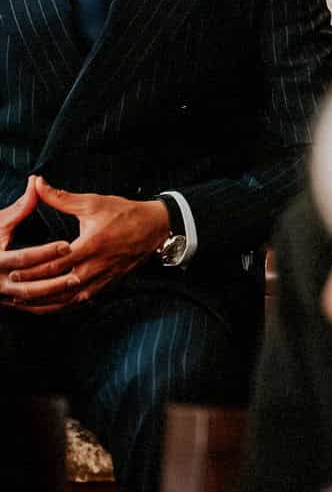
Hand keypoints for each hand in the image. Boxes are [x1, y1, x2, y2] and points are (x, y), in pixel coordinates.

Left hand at [0, 178, 168, 313]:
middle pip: (58, 285)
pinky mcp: (107, 284)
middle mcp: (96, 266)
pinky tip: (48, 307)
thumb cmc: (125, 213)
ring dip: (45, 303)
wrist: (156, 228)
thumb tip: (37, 184)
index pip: (55, 263)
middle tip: (10, 290)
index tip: (12, 271)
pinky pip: (81, 301)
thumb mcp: (93, 202)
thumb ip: (61, 197)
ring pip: (69, 298)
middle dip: (32, 289)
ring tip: (23, 303)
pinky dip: (62, 306)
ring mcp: (102, 278)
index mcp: (91, 245)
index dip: (32, 269)